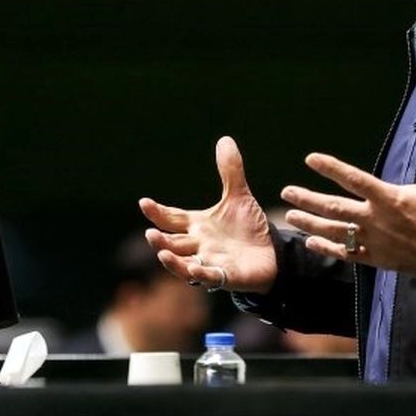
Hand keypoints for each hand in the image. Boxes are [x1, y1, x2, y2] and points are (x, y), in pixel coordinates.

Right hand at [139, 136, 277, 293]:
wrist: (271, 253)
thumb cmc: (249, 228)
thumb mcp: (239, 197)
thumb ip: (230, 171)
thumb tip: (225, 139)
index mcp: (197, 225)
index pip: (172, 218)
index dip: (157, 212)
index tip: (144, 203)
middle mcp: (198, 244)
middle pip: (172, 243)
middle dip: (159, 240)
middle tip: (150, 233)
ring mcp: (209, 261)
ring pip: (183, 264)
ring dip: (172, 261)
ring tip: (161, 254)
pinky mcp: (226, 276)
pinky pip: (210, 276)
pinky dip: (200, 273)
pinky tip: (193, 269)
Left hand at [280, 118, 415, 290]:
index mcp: (391, 199)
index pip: (355, 179)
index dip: (332, 168)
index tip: (312, 159)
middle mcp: (377, 221)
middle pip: (335, 208)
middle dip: (308, 199)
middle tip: (286, 191)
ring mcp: (375, 242)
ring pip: (335, 232)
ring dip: (311, 223)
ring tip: (290, 214)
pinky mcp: (377, 260)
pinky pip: (346, 254)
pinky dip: (327, 249)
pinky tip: (311, 243)